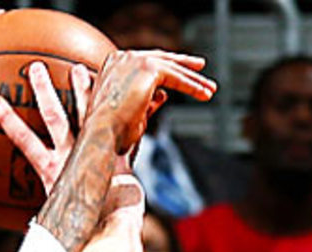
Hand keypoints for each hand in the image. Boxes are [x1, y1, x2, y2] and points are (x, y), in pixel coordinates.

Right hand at [87, 50, 216, 154]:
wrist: (102, 134)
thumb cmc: (111, 132)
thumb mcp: (133, 113)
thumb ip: (148, 101)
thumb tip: (164, 95)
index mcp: (113, 66)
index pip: (146, 62)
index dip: (166, 67)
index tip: (182, 72)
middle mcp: (122, 58)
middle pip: (160, 59)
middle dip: (183, 66)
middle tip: (200, 69)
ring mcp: (134, 60)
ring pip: (171, 68)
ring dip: (193, 80)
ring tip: (209, 89)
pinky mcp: (147, 68)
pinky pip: (176, 76)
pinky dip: (191, 86)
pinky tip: (204, 94)